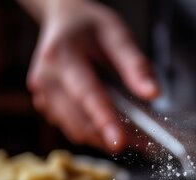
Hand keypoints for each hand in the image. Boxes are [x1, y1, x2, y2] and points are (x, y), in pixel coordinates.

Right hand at [26, 0, 159, 151]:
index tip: (120, 141)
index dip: (104, 120)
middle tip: (145, 141)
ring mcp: (42, 94)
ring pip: (75, 130)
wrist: (63, 21)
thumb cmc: (90, 26)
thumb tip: (153, 94)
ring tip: (136, 136)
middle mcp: (45, 78)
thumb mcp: (117, 34)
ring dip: (105, 138)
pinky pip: (72, 128)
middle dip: (112, 135)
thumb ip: (136, 65)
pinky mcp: (46, 106)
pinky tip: (114, 126)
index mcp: (61, 54)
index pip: (86, 94)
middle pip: (79, 120)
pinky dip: (95, 133)